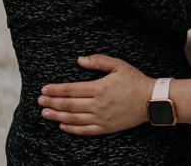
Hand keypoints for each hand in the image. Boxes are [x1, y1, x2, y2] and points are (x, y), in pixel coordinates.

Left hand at [38, 55, 154, 135]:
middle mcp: (98, 105)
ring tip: (45, 113)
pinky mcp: (106, 127)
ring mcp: (101, 118)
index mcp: (99, 88)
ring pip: (73, 119)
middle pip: (68, 105)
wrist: (150, 100)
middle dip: (52, 102)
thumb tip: (80, 60)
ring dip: (57, 115)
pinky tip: (62, 125)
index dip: (55, 90)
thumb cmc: (134, 81)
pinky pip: (84, 130)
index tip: (44, 89)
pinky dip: (71, 128)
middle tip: (40, 101)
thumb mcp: (118, 65)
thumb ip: (98, 61)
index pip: (71, 89)